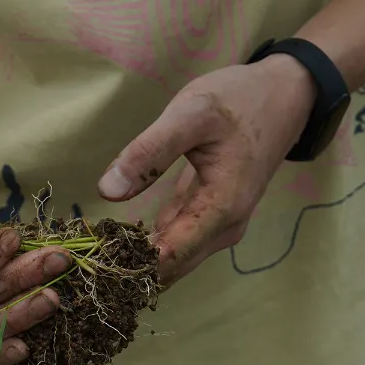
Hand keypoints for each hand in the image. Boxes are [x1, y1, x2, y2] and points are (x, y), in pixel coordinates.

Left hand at [97, 55, 317, 284]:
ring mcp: (219, 229)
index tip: (88, 264)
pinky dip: (147, 245)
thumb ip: (149, 152)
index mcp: (220, 210)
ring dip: (134, 260)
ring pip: (171, 260)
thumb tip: (107, 190)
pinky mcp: (211, 220)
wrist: (283, 95)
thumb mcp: (190, 114)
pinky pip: (176, 244)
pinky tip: (115, 240)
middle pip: (168, 269)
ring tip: (90, 254)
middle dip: (125, 269)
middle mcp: (223, 230)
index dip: (126, 266)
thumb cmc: (239, 100)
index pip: (167, 259)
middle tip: (81, 262)